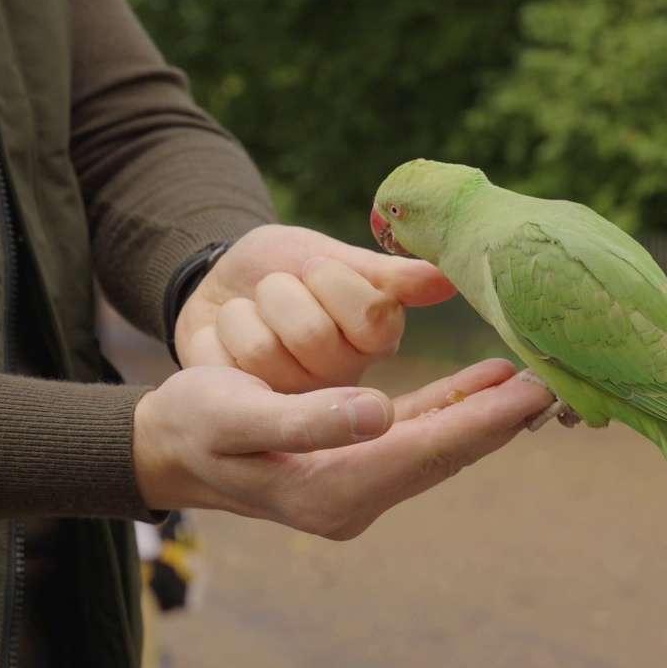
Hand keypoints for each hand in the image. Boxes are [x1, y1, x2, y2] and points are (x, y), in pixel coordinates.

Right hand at [133, 359, 552, 539]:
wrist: (170, 447)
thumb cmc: (197, 425)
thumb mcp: (237, 416)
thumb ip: (307, 419)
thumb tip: (378, 412)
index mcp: (331, 489)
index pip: (426, 452)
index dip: (483, 422)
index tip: (532, 396)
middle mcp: (355, 496)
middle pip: (444, 454)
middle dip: (500, 421)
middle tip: (556, 385)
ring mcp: (359, 484)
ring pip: (437, 446)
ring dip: (483, 416)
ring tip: (531, 382)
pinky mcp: (356, 463)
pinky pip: (416, 437)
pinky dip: (450, 412)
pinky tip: (480, 385)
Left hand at [174, 225, 455, 392]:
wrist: (219, 285)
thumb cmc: (284, 267)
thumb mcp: (331, 256)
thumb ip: (385, 274)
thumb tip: (446, 279)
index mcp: (379, 339)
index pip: (371, 315)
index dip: (330, 278)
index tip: (315, 267)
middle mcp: (348, 380)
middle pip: (314, 336)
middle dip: (283, 292)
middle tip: (281, 290)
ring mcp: (298, 403)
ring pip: (267, 350)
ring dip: (248, 312)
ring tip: (256, 314)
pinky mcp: (251, 411)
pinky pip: (229, 363)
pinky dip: (221, 332)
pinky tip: (229, 340)